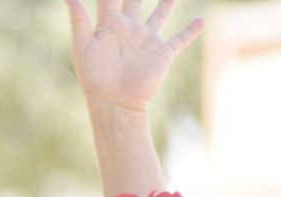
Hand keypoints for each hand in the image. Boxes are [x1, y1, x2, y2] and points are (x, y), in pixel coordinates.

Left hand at [68, 0, 202, 114]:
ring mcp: (147, 39)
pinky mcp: (162, 52)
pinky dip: (192, 30)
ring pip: (160, 14)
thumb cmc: (94, 77)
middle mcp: (130, 28)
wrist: (114, 102)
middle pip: (135, 0)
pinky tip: (201, 20)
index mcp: (109, 24)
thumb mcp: (83, 47)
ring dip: (168, 3)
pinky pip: (180, 39)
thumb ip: (79, 20)